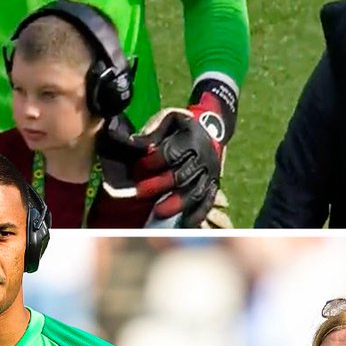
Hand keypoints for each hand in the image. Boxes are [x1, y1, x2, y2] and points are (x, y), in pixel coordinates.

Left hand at [134, 107, 222, 227]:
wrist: (213, 128)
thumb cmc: (182, 127)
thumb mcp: (168, 121)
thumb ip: (152, 134)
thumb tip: (132, 144)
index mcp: (191, 139)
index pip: (171, 153)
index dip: (153, 161)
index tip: (138, 166)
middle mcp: (203, 157)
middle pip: (181, 175)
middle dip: (159, 185)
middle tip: (140, 193)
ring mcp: (210, 173)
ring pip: (195, 191)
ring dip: (177, 203)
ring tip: (158, 213)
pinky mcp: (213, 185)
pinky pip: (206, 202)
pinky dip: (196, 214)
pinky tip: (184, 224)